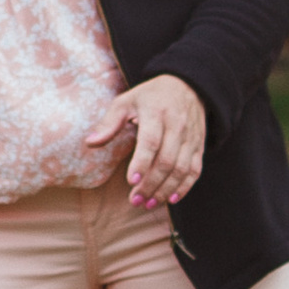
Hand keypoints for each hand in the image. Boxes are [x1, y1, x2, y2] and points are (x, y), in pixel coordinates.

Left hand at [82, 71, 206, 209]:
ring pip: (181, 169)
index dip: (142, 162)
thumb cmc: (150, 96)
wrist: (188, 85)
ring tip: (148, 203)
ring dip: (165, 190)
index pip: (151, 141)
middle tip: (135, 200)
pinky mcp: (199, 146)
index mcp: (156, 112)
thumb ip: (108, 123)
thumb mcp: (126, 101)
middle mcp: (177, 125)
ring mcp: (190, 137)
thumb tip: (90, 143)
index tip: (131, 181)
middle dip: (151, 184)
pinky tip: (170, 199)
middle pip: (166, 160)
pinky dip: (184, 187)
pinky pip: (194, 170)